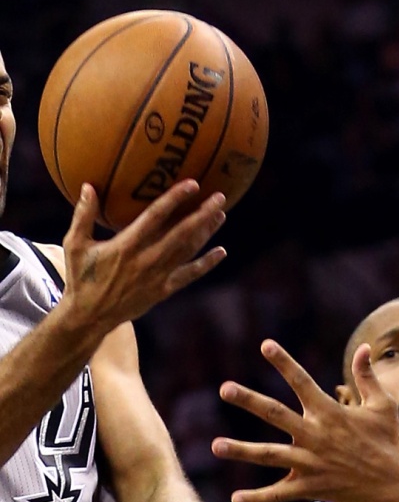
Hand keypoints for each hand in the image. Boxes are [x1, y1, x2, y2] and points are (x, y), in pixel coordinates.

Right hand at [60, 180, 226, 333]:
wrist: (89, 317)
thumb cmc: (81, 277)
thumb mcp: (75, 244)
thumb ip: (83, 215)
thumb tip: (88, 185)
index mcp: (126, 245)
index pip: (156, 216)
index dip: (175, 198)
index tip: (193, 184)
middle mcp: (146, 260)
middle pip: (181, 233)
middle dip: (202, 214)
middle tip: (220, 197)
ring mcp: (157, 277)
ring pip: (188, 252)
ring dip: (206, 233)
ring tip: (220, 215)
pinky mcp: (162, 291)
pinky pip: (189, 276)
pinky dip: (206, 264)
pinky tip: (220, 252)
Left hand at [211, 340, 398, 501]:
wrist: (396, 481)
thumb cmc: (389, 440)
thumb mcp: (381, 405)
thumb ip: (366, 376)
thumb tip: (364, 347)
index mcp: (330, 412)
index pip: (301, 381)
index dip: (284, 362)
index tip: (265, 345)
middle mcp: (315, 435)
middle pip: (275, 414)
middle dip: (248, 400)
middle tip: (224, 388)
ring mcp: (310, 463)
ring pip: (269, 455)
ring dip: (241, 451)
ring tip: (215, 446)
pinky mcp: (311, 487)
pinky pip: (278, 494)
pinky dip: (256, 498)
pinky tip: (235, 500)